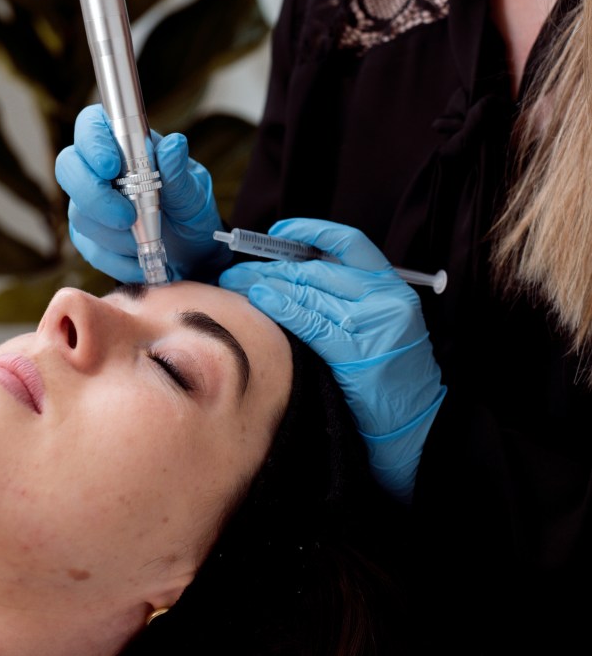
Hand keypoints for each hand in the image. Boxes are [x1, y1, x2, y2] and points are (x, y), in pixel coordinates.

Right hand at [55, 104, 227, 281]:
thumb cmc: (190, 209)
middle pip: (68, 167)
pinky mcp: (88, 235)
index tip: (111, 166)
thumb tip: (174, 145)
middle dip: (93, 195)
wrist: (193, 250)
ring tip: (148, 240)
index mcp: (124, 143)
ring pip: (80, 213)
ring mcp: (88, 202)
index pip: (91, 125)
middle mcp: (98, 169)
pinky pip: (88, 247)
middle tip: (127, 217)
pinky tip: (138, 260)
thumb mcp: (194, 191)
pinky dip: (115, 259)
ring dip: (114, 234)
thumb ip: (180, 171)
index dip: (93, 143)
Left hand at [219, 217, 445, 501]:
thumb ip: (348, 294)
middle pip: (316, 269)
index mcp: (391, 285)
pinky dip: (281, 307)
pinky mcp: (355, 353)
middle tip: (239, 266)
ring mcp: (371, 325)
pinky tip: (259, 300)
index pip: (348, 243)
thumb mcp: (381, 321)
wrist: (418, 424)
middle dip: (271, 265)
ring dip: (266, 283)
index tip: (279, 231)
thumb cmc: (392, 372)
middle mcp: (383, 298)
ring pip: (308, 292)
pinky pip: (310, 322)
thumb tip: (291, 270)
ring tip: (238, 282)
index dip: (311, 231)